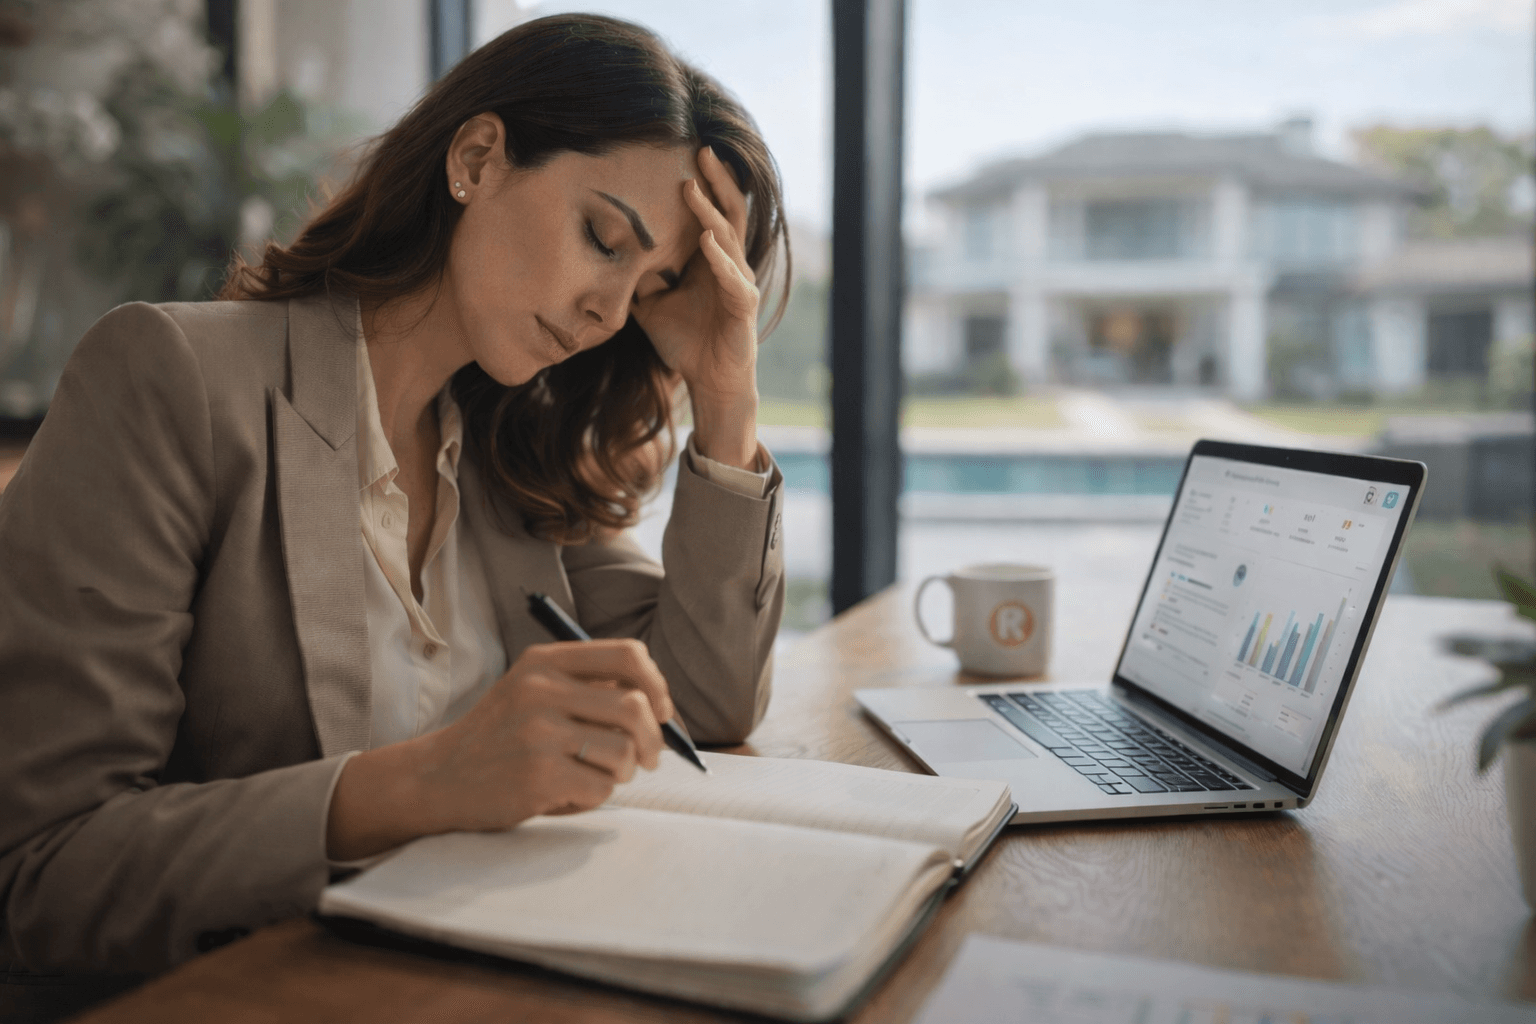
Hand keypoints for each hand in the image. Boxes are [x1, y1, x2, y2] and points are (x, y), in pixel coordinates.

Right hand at [326, 639, 672, 859]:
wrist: (436, 777)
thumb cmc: (499, 737)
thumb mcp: (532, 692)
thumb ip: (587, 689)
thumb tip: (664, 709)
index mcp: (545, 661)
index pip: (629, 655)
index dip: (658, 686)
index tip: (662, 712)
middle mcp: (542, 689)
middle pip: (635, 707)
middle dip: (654, 741)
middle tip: (648, 760)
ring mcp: (539, 733)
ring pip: (624, 752)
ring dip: (620, 773)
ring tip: (592, 776)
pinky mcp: (539, 776)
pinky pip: (602, 787)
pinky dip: (594, 797)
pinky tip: (566, 794)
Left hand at [634, 146, 760, 467]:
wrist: (710, 382)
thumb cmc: (686, 341)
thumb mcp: (651, 304)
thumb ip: (639, 276)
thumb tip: (608, 252)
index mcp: (713, 259)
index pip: (713, 211)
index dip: (705, 183)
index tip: (687, 152)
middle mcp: (731, 264)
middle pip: (729, 211)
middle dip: (717, 180)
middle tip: (702, 148)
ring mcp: (740, 283)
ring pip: (728, 238)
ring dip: (709, 212)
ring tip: (691, 187)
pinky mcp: (744, 307)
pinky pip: (733, 279)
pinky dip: (720, 259)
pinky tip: (706, 240)